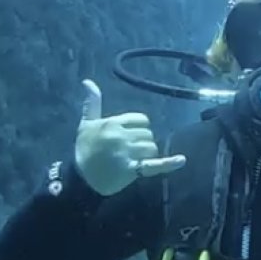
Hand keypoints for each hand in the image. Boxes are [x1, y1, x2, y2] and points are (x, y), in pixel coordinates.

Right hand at [74, 79, 186, 195]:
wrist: (79, 178)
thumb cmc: (84, 149)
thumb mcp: (86, 124)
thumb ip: (92, 102)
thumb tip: (88, 81)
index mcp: (112, 122)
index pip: (141, 120)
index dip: (139, 128)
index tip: (130, 137)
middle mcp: (121, 135)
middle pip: (147, 134)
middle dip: (143, 142)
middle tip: (130, 151)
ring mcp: (127, 153)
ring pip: (151, 147)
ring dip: (147, 154)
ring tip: (135, 160)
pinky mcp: (131, 169)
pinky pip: (154, 164)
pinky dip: (169, 163)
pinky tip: (181, 160)